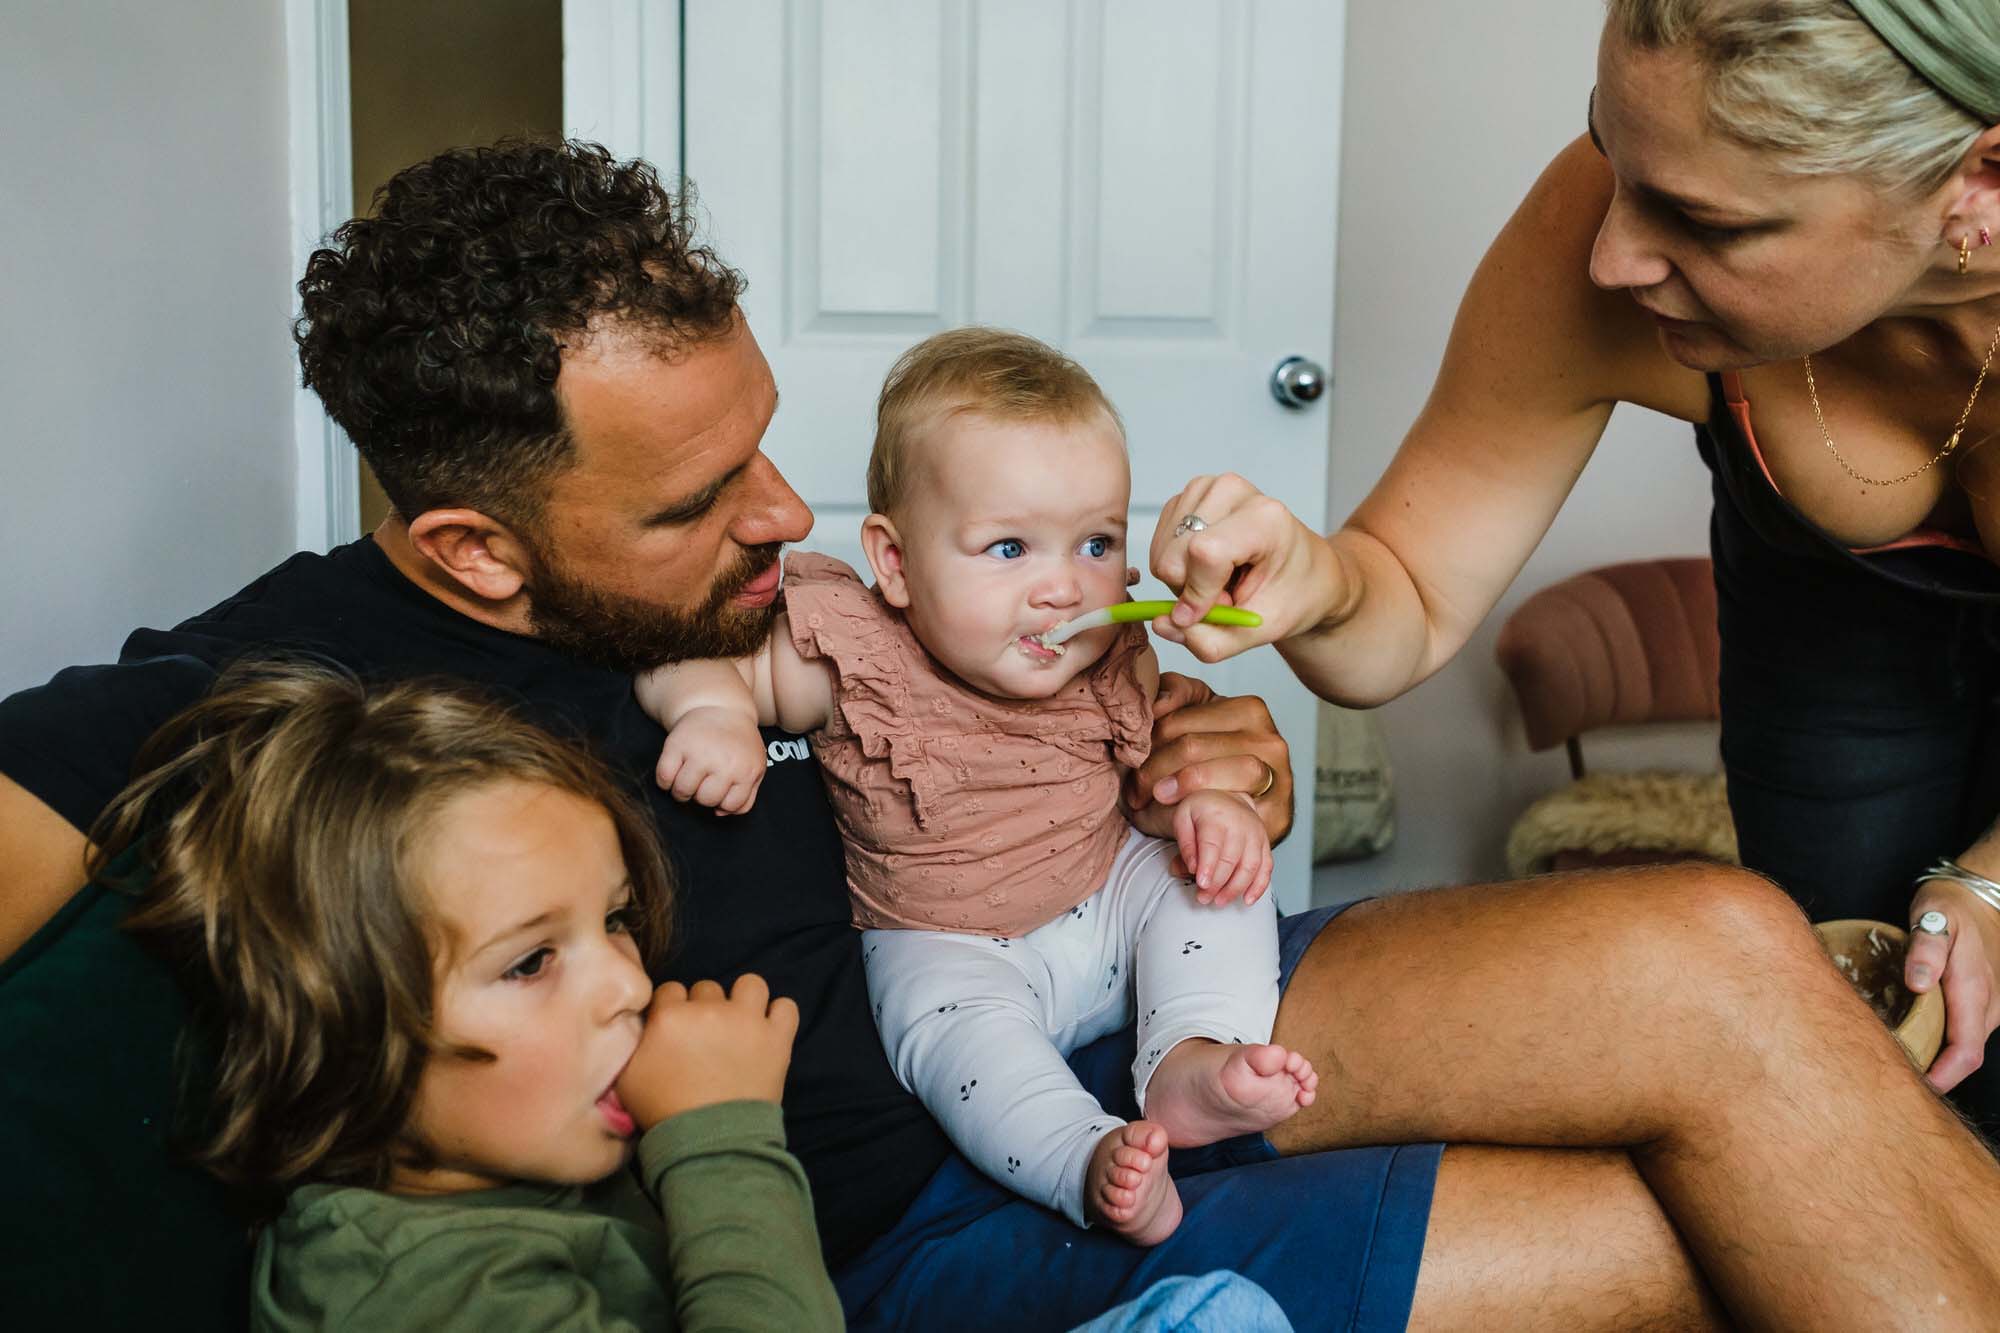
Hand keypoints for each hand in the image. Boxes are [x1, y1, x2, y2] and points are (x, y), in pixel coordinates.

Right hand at [615, 974, 799, 1128]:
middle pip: (707, 989)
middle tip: (706, 1037)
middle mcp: (709, 1009)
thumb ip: (633, 1042)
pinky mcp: (777, 1038)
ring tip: (741, 1025)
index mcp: (670, 1016)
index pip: (670, 990)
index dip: (673, 1009)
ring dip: (745, 1001)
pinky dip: (779, 1016)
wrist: (709, 1141)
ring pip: (750, 984)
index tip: (677, 1030)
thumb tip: (644, 1025)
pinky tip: (769, 1031)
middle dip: (705, 1008)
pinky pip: (787, 1007)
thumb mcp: (628, 1077)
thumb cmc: (663, 1112)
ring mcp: (747, 1021)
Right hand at [656, 706, 765, 812]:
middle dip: (701, 794)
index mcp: (746, 769)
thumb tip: (720, 813)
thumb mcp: (754, 767)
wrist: (720, 707)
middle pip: (705, 800)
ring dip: (681, 790)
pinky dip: (664, 781)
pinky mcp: (677, 744)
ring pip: (683, 791)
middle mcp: (724, 762)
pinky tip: (674, 771)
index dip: (722, 800)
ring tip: (687, 777)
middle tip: (702, 780)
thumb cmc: (738, 743)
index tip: (719, 787)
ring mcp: (700, 752)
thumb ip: (746, 795)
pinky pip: (663, 778)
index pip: (730, 805)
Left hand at [1122, 672, 1291, 872]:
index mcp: (1250, 710)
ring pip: (1212, 776)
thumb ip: (1176, 693)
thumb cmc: (1218, 754)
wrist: (1253, 803)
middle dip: (1153, 769)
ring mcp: (1278, 778)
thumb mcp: (1198, 714)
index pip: (1179, 722)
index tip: (1129, 760)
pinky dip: (1199, 818)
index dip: (1147, 742)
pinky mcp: (1278, 814)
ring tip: (1153, 800)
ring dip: (1172, 791)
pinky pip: (1232, 813)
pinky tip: (1180, 817)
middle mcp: (1269, 741)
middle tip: (1134, 791)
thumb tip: (1160, 703)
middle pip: (1192, 748)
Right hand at [1148, 473, 1342, 663]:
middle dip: (1193, 591)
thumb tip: (1160, 624)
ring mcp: (1206, 488)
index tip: (1212, 613)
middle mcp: (1232, 491)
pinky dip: (1181, 566)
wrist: (1308, 572)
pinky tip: (1212, 565)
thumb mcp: (1263, 629)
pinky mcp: (1189, 496)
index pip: (1205, 553)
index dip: (1198, 594)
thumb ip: (1210, 640)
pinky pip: (1160, 545)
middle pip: (1174, 557)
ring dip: (1187, 580)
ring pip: (1162, 553)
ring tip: (1224, 579)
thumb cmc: (1294, 594)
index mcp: (1264, 517)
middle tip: (1230, 594)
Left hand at [1172, 789, 1273, 905]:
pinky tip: (1247, 900)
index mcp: (1217, 815)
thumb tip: (1192, 867)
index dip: (1208, 867)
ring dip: (1235, 889)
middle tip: (1203, 898)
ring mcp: (1256, 834)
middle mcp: (1241, 824)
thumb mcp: (1182, 819)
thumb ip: (1185, 843)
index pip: (1213, 845)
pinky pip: (1266, 868)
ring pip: (1250, 867)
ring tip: (1220, 901)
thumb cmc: (1201, 812)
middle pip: (1231, 860)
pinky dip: (1259, 886)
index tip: (1202, 884)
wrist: (1225, 798)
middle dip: (1217, 884)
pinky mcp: (1265, 844)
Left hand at [1905, 881, 1999, 1091]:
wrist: (1979, 898)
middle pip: (1964, 1056)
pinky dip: (1941, 1043)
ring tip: (1896, 1063)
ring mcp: (1989, 1006)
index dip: (1943, 1076)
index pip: (1966, 1051)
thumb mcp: (1933, 918)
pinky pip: (1963, 1032)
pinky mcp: (1981, 1003)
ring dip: (1937, 1059)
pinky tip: (1912, 1041)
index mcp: (1975, 991)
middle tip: (1891, 1080)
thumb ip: (1926, 950)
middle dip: (1935, 1074)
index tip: (1915, 1089)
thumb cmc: (1949, 908)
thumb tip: (1917, 984)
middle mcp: (1988, 1005)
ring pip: (1964, 1045)